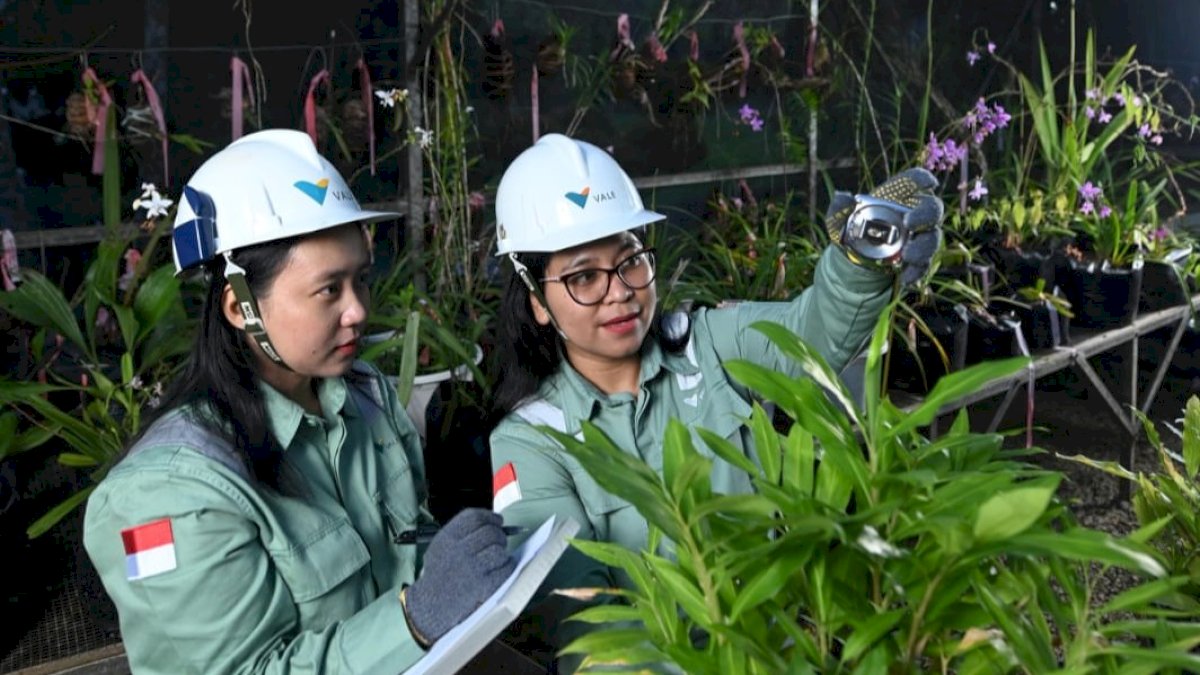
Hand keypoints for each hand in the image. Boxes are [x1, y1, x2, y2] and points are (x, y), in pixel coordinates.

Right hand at [404, 509, 515, 643]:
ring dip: (502, 552)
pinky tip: (502, 568)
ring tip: (498, 557)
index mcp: (447, 538)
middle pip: (490, 532)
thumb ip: (460, 533)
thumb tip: (490, 523)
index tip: (497, 520)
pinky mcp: (483, 585)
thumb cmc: (438, 576)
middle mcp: (459, 551)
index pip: (474, 517)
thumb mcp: (440, 547)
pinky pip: (505, 568)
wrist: (431, 605)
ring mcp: (472, 568)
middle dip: (499, 534)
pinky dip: (507, 566)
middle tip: (500, 540)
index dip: (490, 517)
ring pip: (499, 549)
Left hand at [825, 167, 944, 286]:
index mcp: (897, 197)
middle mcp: (913, 213)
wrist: (854, 258)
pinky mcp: (918, 257)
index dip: (922, 180)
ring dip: (923, 246)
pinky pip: (924, 263)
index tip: (928, 183)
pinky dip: (916, 271)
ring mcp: (918, 235)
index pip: (915, 181)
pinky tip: (906, 278)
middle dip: (925, 215)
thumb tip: (841, 197)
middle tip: (910, 223)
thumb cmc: (852, 228)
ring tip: (907, 256)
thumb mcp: (840, 219)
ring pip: (932, 237)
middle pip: (932, 208)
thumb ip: (840, 207)